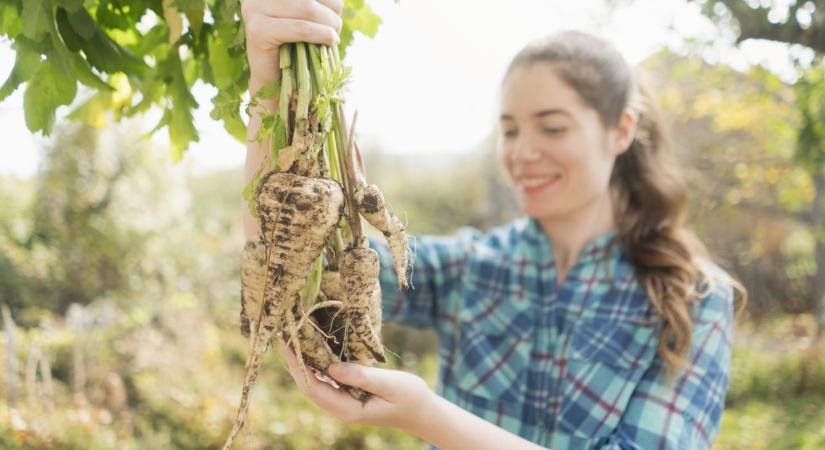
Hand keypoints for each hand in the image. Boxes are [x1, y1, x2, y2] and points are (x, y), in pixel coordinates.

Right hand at [242, 0, 342, 84]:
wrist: (275, 82)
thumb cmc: (296, 47)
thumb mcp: (306, 16)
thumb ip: (315, 4)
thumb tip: (338, 0)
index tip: (336, 11)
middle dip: (331, 11)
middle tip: (337, 28)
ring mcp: (253, 9)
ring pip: (307, 8)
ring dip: (330, 24)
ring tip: (333, 37)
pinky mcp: (257, 31)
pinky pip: (300, 28)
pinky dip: (321, 34)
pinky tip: (330, 41)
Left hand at [280, 341, 436, 430]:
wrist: (423, 411)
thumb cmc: (410, 397)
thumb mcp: (389, 384)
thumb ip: (362, 377)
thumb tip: (331, 368)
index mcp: (348, 409)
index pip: (313, 388)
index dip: (298, 367)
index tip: (288, 346)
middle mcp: (341, 409)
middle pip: (309, 386)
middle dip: (295, 363)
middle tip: (284, 338)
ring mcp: (345, 403)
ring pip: (316, 384)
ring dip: (304, 364)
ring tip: (295, 340)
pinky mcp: (350, 396)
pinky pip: (327, 381)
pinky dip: (318, 366)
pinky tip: (315, 350)